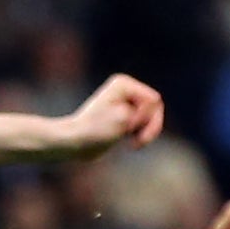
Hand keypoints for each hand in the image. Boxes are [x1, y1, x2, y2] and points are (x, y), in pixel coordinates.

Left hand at [48, 74, 165, 159]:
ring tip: (133, 144)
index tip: (128, 128)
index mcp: (124, 84)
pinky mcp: (126, 116)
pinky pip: (147, 125)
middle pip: (156, 108)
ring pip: (153, 118)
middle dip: (150, 126)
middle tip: (136, 141)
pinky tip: (131, 143)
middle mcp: (126, 89)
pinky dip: (142, 135)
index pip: (154, 100)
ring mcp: (127, 102)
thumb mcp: (124, 119)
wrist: (74, 143)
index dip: (146, 117)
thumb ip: (145, 109)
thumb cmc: (94, 132)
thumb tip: (154, 102)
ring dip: (147, 132)